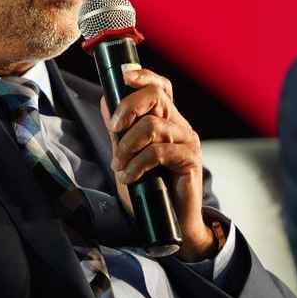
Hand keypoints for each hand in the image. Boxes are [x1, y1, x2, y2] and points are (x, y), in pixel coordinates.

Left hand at [100, 67, 214, 260]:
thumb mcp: (127, 155)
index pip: (160, 86)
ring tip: (120, 166)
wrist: (171, 222)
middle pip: (156, 95)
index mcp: (166, 119)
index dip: (143, 76)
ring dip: (128, 146)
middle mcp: (179, 125)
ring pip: (153, 125)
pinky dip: (137, 164)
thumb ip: (119, 130)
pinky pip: (159, 152)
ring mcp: (187, 141)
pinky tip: (130, 178)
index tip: (123, 75)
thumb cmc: (150, 189)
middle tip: (114, 129)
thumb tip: (105, 101)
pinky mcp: (191, 159)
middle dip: (128, 107)